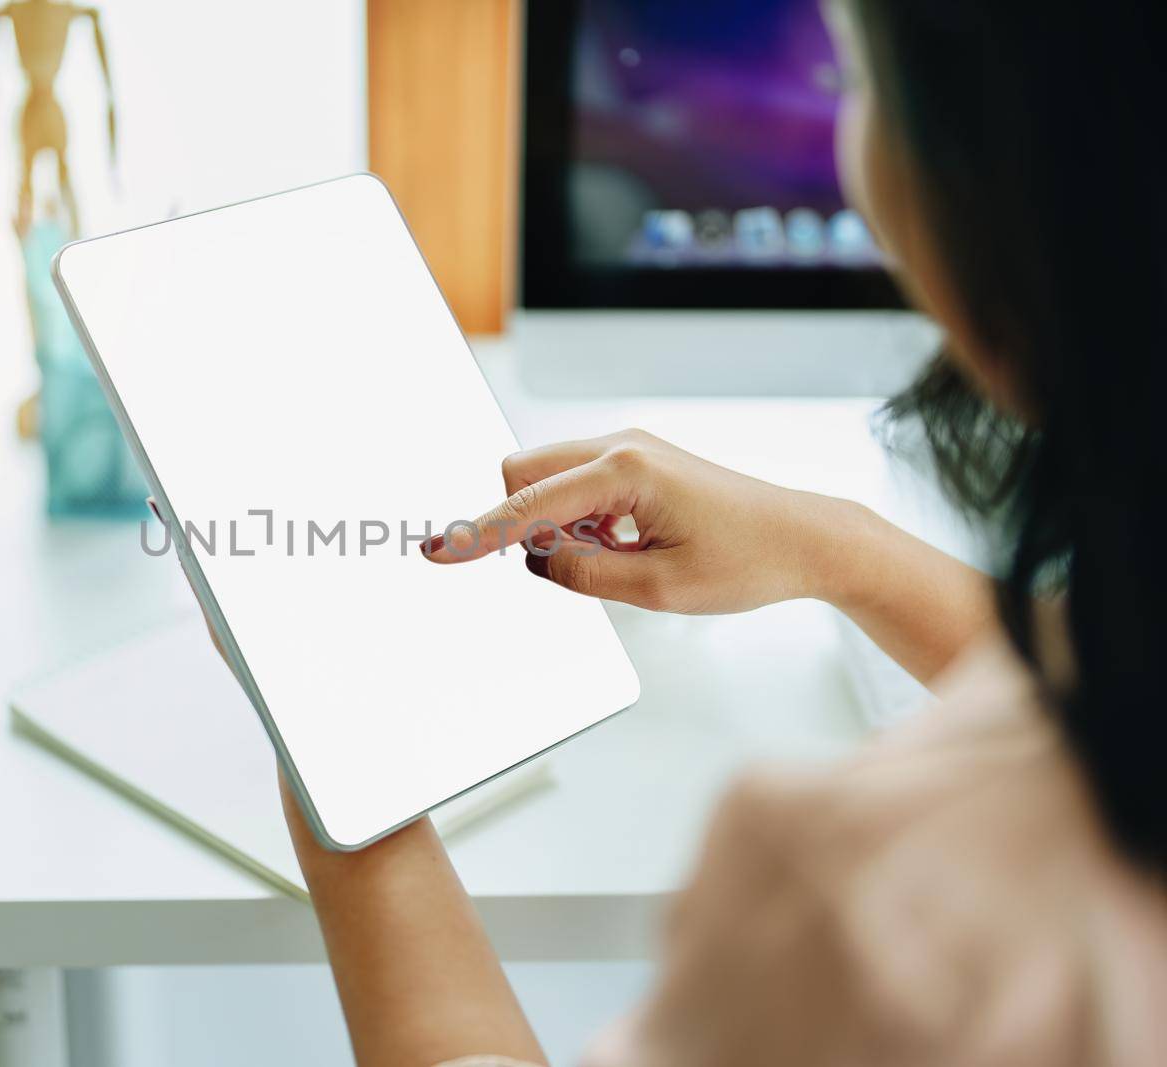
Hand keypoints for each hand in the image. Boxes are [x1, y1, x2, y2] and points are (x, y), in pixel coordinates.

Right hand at [422, 429, 853, 614]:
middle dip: (520, 522)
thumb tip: (534, 560)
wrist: (804, 538)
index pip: (527, 508)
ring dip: (554, 522)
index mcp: (625, 473)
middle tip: (566, 565)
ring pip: (547, 479)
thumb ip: (582, 573)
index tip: (435, 551)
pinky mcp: (635, 460)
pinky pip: (575, 483)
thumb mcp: (658, 588)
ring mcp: (628, 448)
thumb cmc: (746, 562)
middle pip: (523, 474)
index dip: (477, 534)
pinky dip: (577, 518)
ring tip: (615, 557)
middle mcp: (621, 446)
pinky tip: (620, 545)